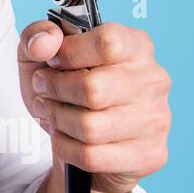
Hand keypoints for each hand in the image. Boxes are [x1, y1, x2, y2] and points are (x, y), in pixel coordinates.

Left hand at [18, 20, 170, 192]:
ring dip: (57, 120)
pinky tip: (64, 136)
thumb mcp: (42, 54)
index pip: (107, 43)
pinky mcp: (150, 154)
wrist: (80, 135)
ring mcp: (156, 119)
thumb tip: (43, 44)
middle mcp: (154, 80)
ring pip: (89, 127)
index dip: (69, 54)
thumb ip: (37, 36)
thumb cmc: (65, 87)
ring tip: (52, 112)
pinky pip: (91, 156)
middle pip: (93, 89)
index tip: (53, 62)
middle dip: (56, 91)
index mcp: (135, 45)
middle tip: (44, 91)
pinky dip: (65, 147)